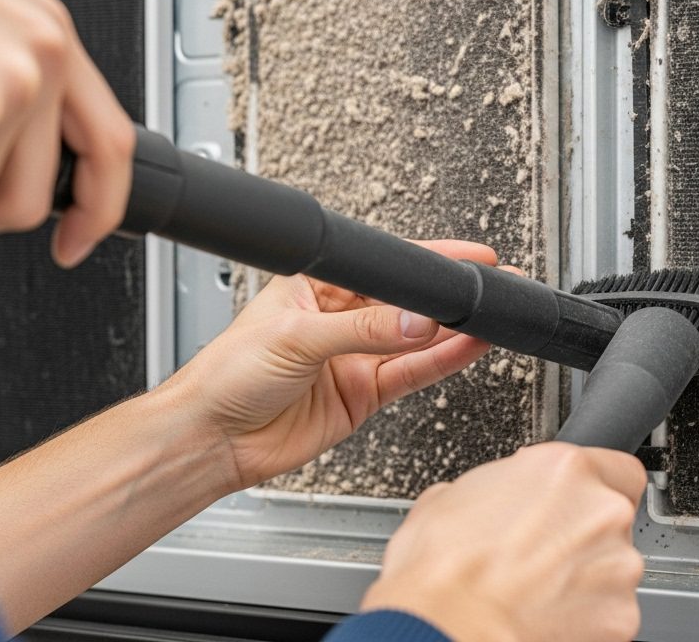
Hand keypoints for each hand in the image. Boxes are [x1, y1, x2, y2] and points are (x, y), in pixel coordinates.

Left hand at [167, 240, 499, 489]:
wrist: (212, 440)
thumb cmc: (227, 376)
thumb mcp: (296, 338)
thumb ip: (362, 329)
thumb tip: (415, 321)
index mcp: (315, 285)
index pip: (381, 267)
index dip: (424, 262)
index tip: (464, 259)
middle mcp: (337, 319)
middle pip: (404, 303)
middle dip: (445, 296)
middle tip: (485, 286)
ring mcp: (352, 358)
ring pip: (415, 340)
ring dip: (452, 330)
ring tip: (487, 317)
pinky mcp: (362, 395)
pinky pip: (412, 374)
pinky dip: (443, 362)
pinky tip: (468, 347)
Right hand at [363, 443, 647, 641]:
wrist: (445, 628)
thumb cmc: (442, 569)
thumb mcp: (451, 496)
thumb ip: (496, 487)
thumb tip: (492, 497)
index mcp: (565, 469)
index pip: (616, 468)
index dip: (590, 490)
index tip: (572, 504)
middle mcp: (601, 511)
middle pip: (613, 519)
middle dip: (582, 535)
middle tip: (539, 552)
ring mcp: (617, 567)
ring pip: (613, 567)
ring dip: (586, 576)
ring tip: (537, 591)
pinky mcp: (620, 617)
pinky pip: (609, 611)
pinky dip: (586, 616)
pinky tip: (545, 616)